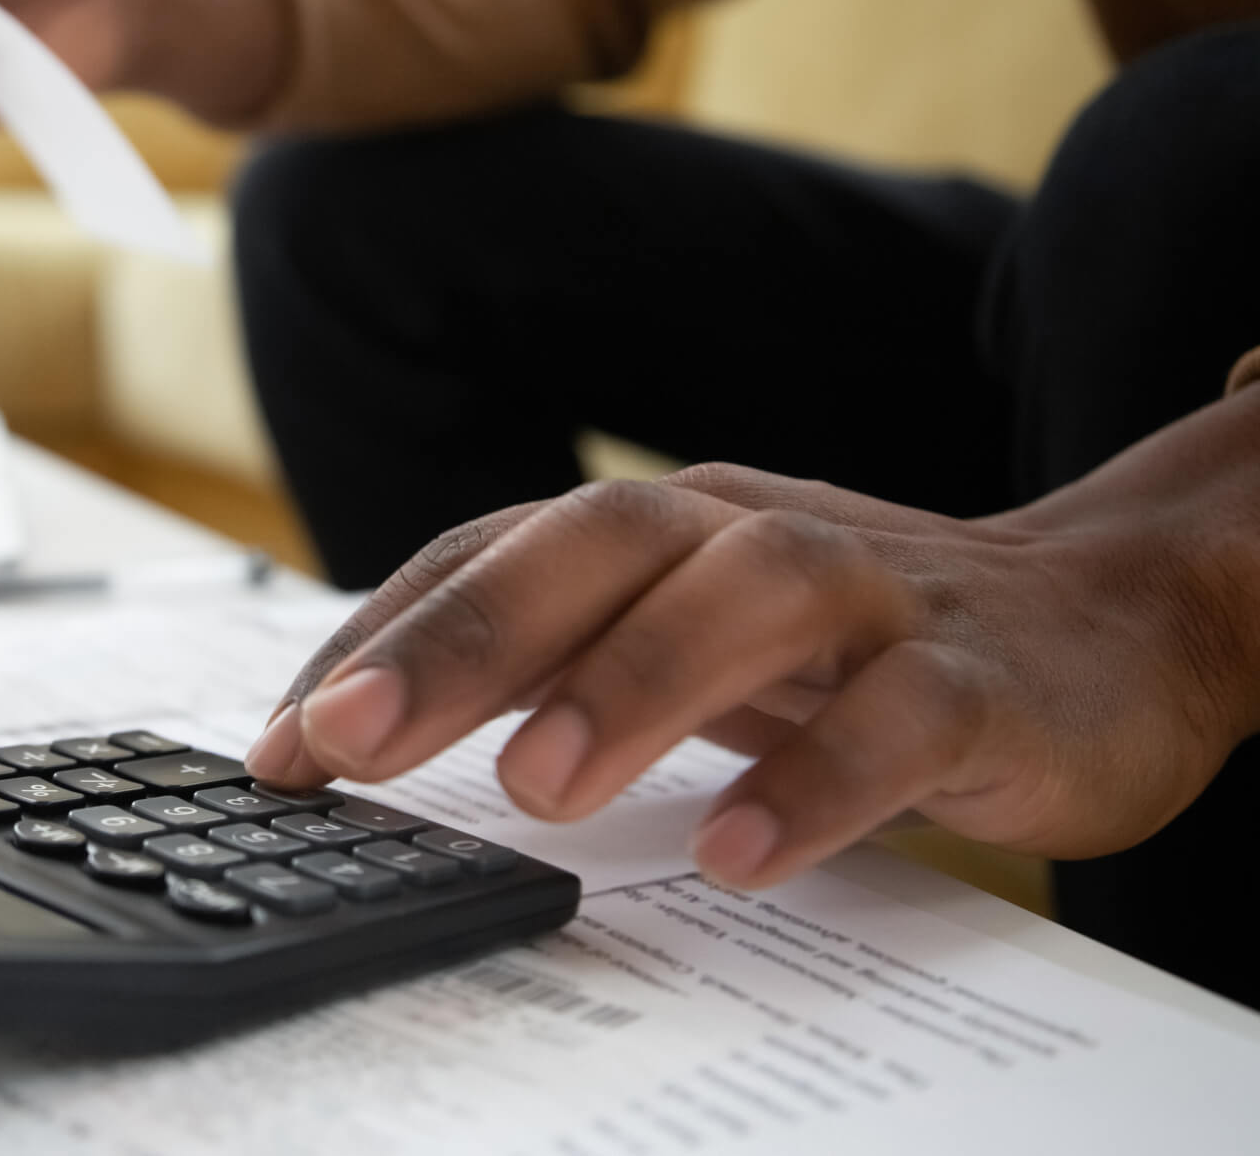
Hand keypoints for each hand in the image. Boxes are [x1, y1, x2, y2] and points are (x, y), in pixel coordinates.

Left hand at [246, 392, 1259, 887]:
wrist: (1099, 618)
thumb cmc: (843, 638)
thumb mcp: (680, 633)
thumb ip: (547, 661)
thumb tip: (356, 730)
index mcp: (659, 526)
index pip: (492, 551)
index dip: (378, 637)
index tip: (279, 746)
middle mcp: (745, 531)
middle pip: (597, 542)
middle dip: (461, 639)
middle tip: (348, 742)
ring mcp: (867, 590)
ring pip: (744, 597)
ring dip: (628, 684)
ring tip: (536, 791)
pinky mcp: (973, 674)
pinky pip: (896, 714)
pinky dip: (815, 776)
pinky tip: (737, 852)